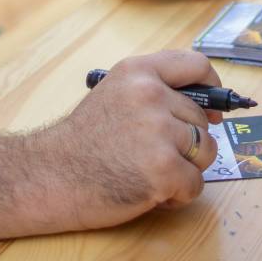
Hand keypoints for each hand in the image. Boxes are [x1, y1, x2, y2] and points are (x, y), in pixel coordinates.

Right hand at [35, 50, 223, 227]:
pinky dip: (177, 195)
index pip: (196, 65)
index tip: (214, 108)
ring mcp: (159, 133)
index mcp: (139, 72)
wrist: (47, 177)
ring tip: (150, 174)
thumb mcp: (113, 96)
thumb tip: (208, 108)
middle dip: (186, 144)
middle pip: (202, 120)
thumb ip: (154, 92)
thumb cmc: (80, 143)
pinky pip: (195, 185)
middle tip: (152, 157)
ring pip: (205, 152)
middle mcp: (152, 95)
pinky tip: (149, 192)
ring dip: (185, 170)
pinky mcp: (164, 170)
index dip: (213, 87)